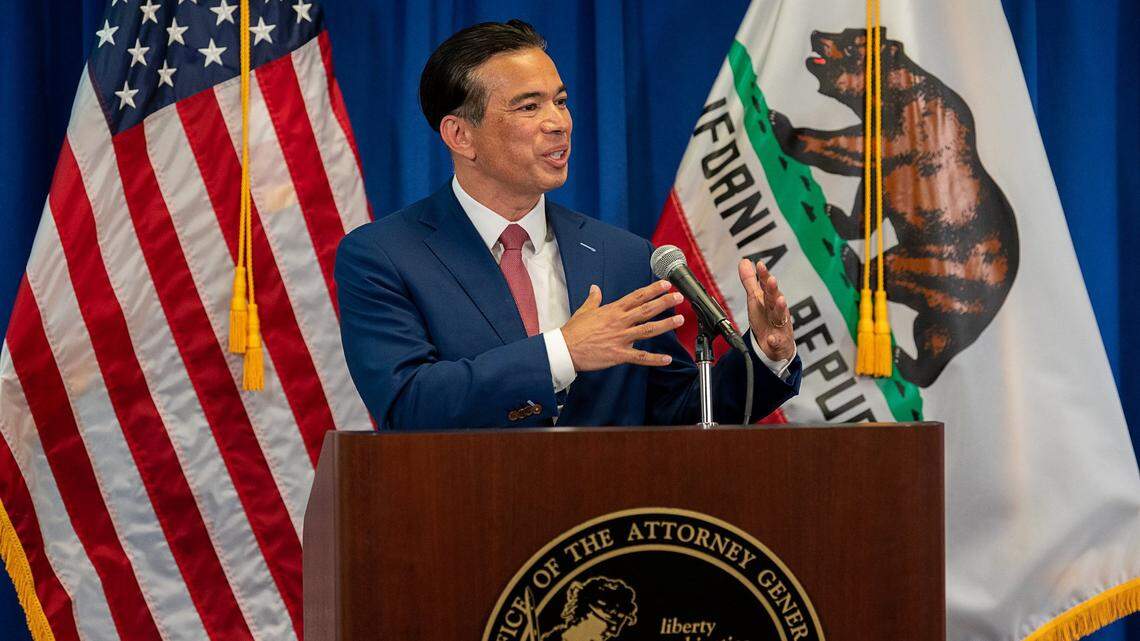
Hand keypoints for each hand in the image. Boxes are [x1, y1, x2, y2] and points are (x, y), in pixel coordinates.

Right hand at [562, 280, 684, 371]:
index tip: (665, 284)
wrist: (565, 350)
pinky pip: (640, 357)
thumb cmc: (573, 332)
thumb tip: (595, 288)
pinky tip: (666, 359)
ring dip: (665, 325)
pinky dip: (654, 359)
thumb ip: (593, 299)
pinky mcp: (619, 354)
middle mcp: (620, 322)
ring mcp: (621, 338)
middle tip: (678, 297)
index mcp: (612, 310)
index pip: (637, 297)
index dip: (653, 290)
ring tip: (679, 320)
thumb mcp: (584, 311)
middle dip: (664, 302)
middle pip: (646, 309)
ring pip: (647, 330)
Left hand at [739, 259, 794, 360]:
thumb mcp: (756, 299)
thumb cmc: (766, 318)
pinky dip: (775, 340)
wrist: (776, 345)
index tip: (760, 265)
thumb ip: (750, 281)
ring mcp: (779, 326)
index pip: (767, 286)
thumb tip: (744, 261)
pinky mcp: (779, 342)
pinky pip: (777, 341)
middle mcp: (776, 310)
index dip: (764, 275)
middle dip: (773, 289)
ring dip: (780, 308)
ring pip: (780, 316)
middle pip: (774, 298)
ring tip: (780, 300)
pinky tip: (772, 338)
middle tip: (771, 280)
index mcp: (769, 300)